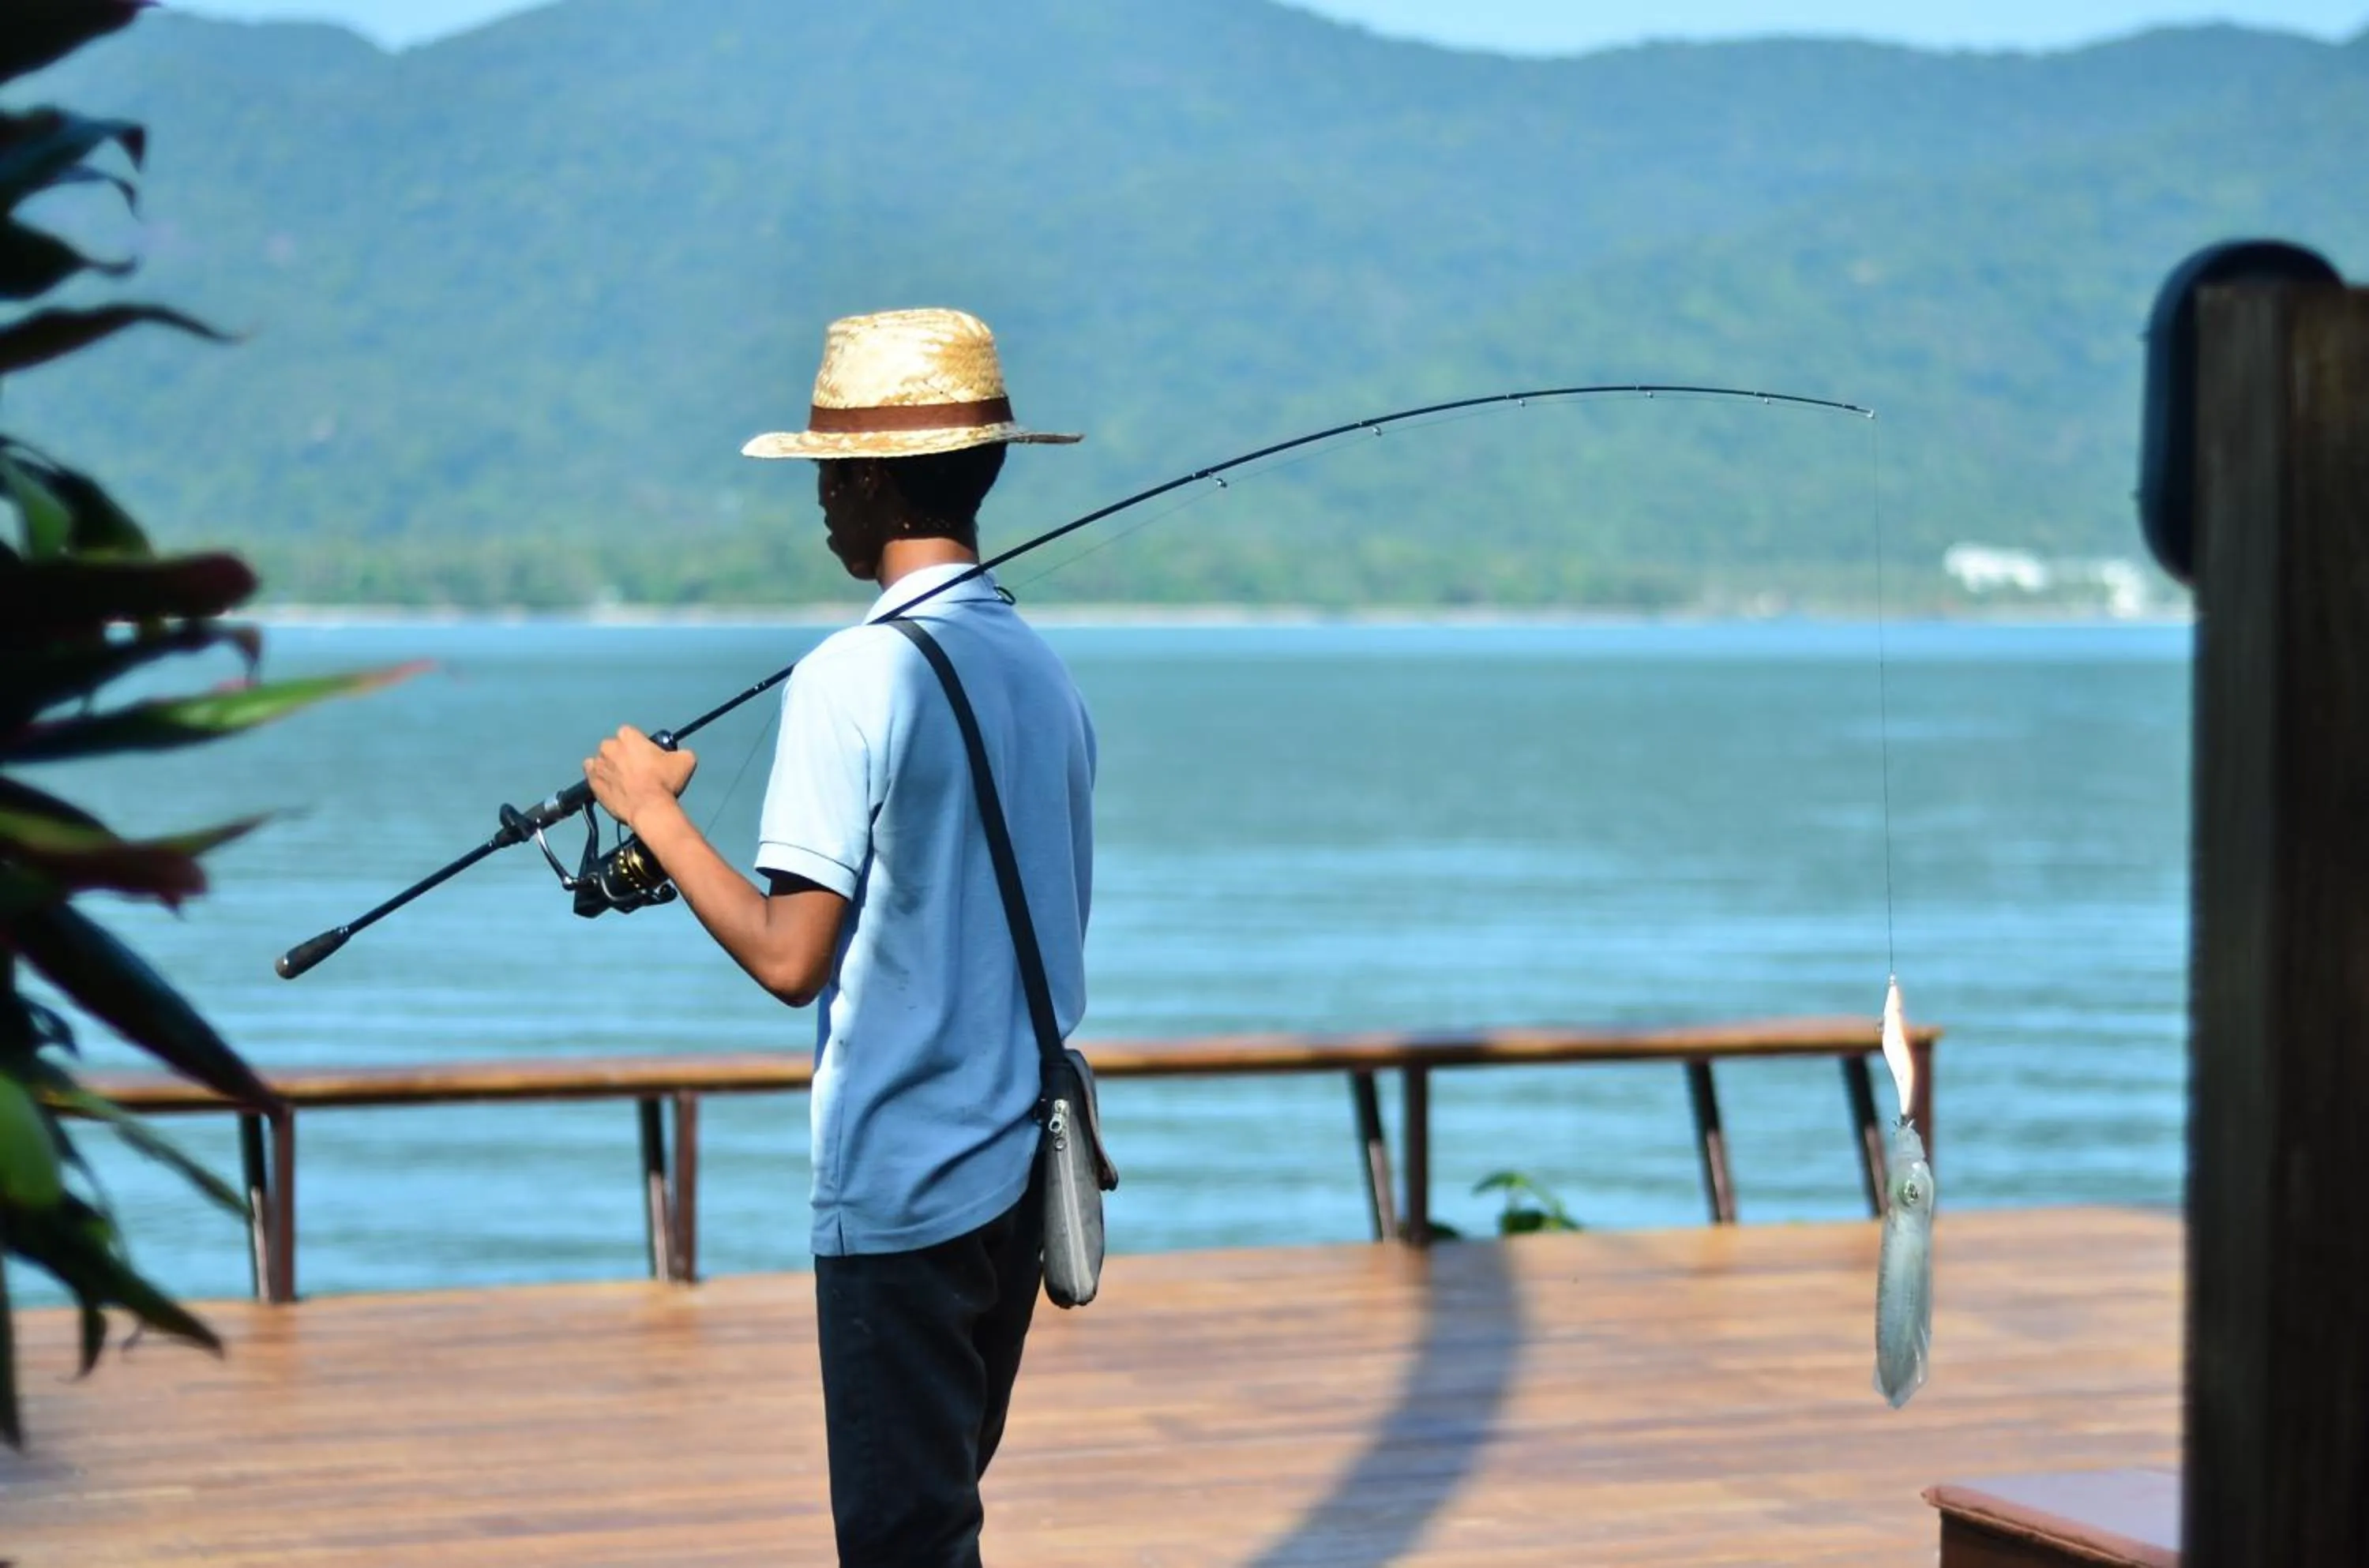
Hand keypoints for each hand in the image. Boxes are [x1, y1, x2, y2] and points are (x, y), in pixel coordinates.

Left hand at [583, 726, 697, 829]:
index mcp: (628, 735)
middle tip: (637, 771)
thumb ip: (680, 751)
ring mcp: (597, 764)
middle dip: (624, 755)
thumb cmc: (664, 782)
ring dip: (611, 767)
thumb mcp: (685, 760)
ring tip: (625, 782)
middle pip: (615, 746)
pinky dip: (600, 778)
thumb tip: (679, 754)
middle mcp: (608, 746)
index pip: (631, 734)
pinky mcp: (591, 782)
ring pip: (603, 761)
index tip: (647, 757)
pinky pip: (592, 775)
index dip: (640, 745)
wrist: (648, 808)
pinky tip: (612, 786)